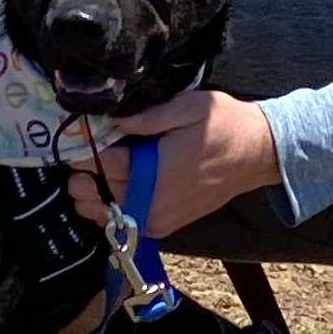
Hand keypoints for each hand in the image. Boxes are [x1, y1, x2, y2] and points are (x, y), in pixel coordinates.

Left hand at [67, 84, 279, 238]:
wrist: (257, 155)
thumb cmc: (225, 125)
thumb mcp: (189, 107)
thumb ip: (148, 116)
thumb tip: (112, 121)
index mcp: (157, 169)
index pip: (101, 166)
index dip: (81, 153)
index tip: (75, 138)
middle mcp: (154, 200)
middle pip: (96, 196)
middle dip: (80, 178)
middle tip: (78, 158)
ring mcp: (158, 218)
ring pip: (104, 217)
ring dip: (90, 198)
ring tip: (90, 175)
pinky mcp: (164, 227)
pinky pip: (123, 225)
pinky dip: (108, 211)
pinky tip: (110, 190)